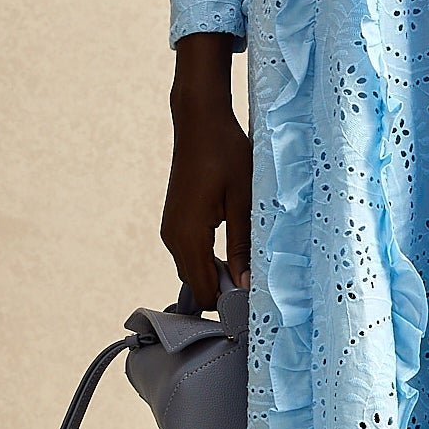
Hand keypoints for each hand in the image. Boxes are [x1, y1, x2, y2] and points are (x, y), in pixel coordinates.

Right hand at [163, 34, 251, 308]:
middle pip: (197, 286)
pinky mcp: (176, 222)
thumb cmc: (225, 153)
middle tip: (257, 292)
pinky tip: (234, 255)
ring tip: (249, 272)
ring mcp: (171, 230)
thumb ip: (243, 245)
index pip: (203, 291)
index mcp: (188, 236)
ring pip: (194, 271)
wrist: (199, 122)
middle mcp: (172, 237)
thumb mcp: (243, 199)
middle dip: (223, 293)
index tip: (254, 306)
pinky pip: (191, 255)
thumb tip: (246, 285)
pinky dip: (210, 261)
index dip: (227, 304)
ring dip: (218, 276)